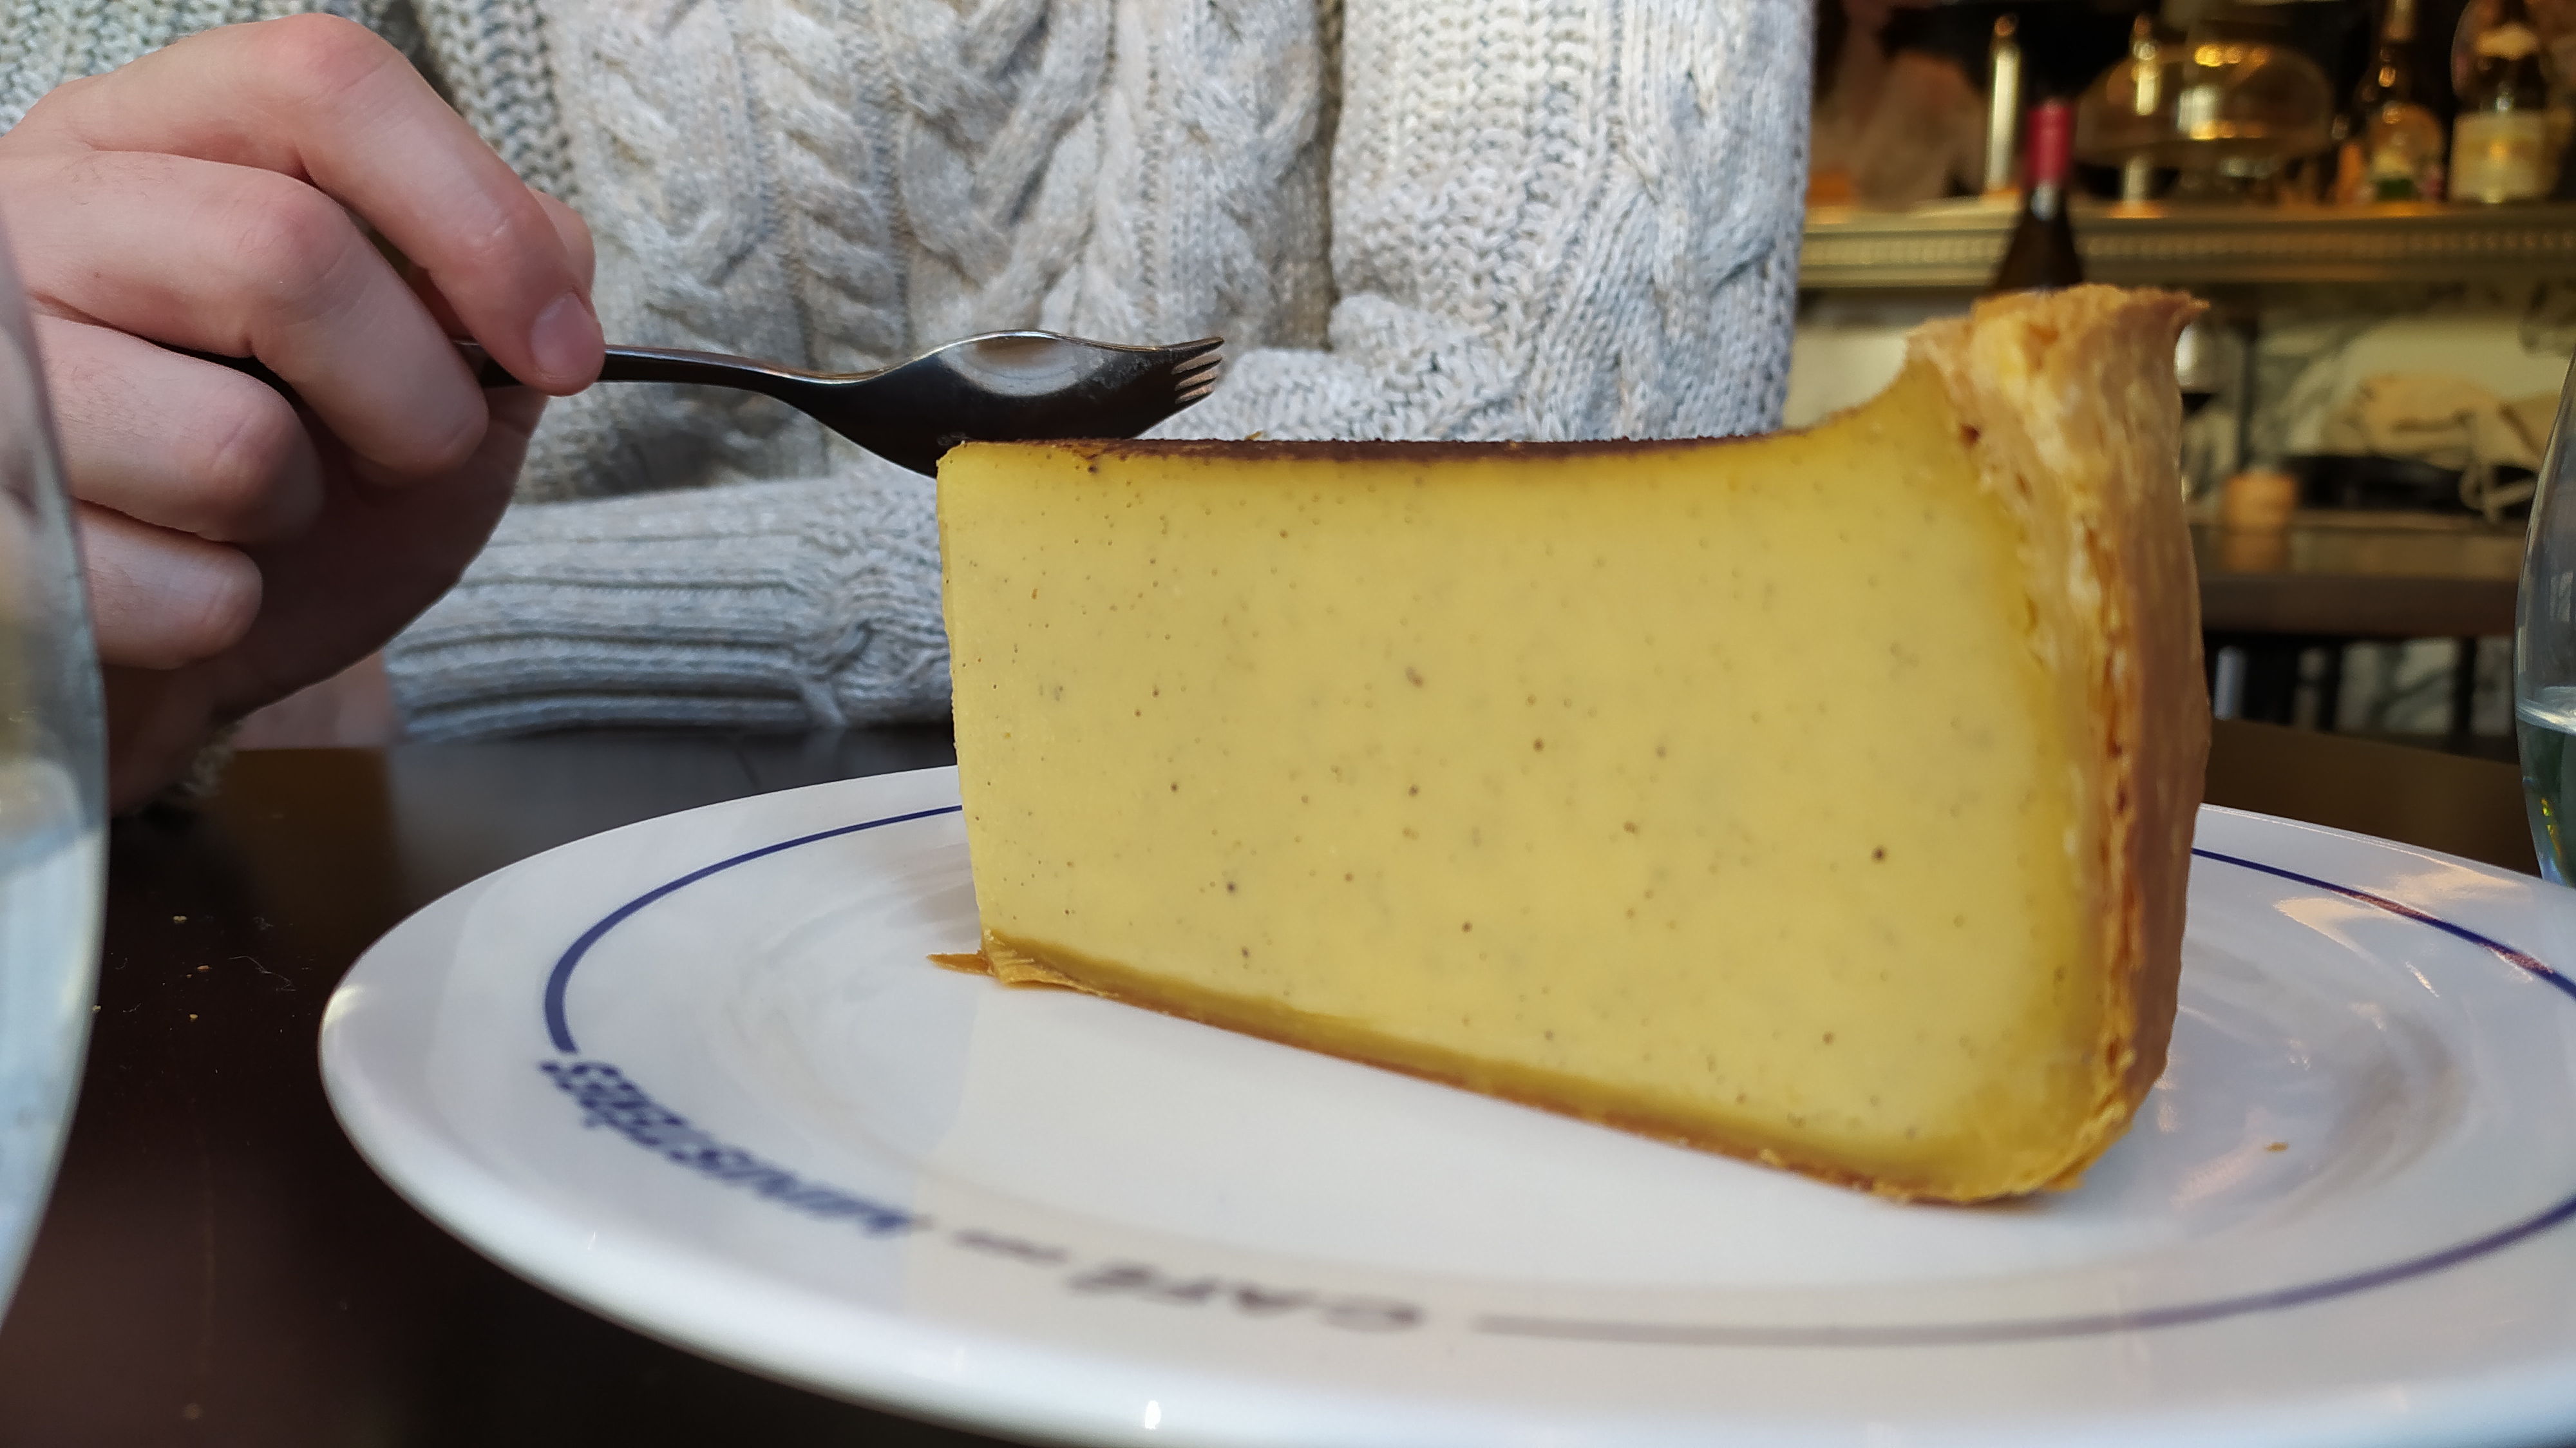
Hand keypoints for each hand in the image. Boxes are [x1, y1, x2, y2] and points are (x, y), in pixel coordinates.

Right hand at [0, 15, 602, 808]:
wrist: (167, 646)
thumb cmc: (288, 494)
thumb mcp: (415, 371)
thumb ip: (481, 288)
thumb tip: (549, 251)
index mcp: (150, 140)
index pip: (322, 86)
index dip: (474, 217)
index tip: (558, 346)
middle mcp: (34, 215)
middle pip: (284, 251)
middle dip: (415, 397)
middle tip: (414, 454)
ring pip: (230, 441)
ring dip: (298, 514)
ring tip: (254, 512)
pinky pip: (177, 587)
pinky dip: (224, 612)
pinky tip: (178, 581)